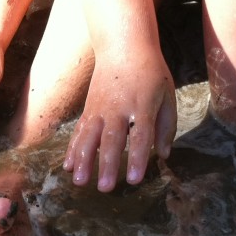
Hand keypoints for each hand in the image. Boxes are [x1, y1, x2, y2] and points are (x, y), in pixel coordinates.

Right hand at [63, 56, 176, 191]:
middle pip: (111, 140)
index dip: (137, 158)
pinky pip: (79, 132)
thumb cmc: (150, 73)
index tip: (133, 179)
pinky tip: (67, 166)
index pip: (140, 136)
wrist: (123, 46)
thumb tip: (163, 155)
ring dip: (83, 160)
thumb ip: (166, 126)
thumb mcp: (167, 95)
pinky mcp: (89, 109)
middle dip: (106, 165)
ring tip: (79, 181)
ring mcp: (100, 109)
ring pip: (89, 137)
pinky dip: (72, 149)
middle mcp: (118, 108)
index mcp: (142, 105)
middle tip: (105, 188)